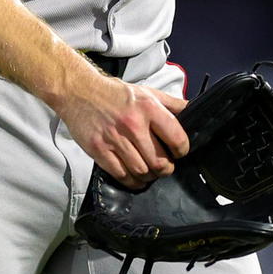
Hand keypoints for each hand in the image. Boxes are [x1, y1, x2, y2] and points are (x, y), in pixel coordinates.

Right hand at [55, 72, 188, 189]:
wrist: (79, 92)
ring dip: (150, 176)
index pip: (177, 138)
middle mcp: (133, 124)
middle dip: (167, 168)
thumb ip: (171, 103)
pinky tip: (136, 177)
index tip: (179, 152)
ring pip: (142, 172)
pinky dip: (133, 181)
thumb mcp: (146, 92)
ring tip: (150, 171)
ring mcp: (114, 139)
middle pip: (159, 162)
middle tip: (166, 166)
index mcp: (148, 108)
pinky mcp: (99, 150)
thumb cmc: (115, 93)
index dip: (182, 150)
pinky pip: (122, 175)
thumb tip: (194, 112)